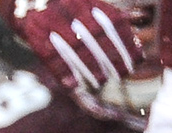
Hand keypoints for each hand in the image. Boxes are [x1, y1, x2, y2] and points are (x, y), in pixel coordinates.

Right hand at [0, 0, 143, 96]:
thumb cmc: (54, 0)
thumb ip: (105, 10)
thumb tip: (138, 18)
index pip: (113, 20)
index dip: (127, 41)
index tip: (137, 58)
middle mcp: (72, 6)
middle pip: (98, 35)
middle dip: (113, 56)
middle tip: (123, 73)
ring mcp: (52, 18)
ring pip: (76, 45)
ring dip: (90, 66)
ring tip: (101, 81)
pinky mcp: (33, 31)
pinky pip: (50, 54)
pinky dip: (61, 70)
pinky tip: (72, 85)